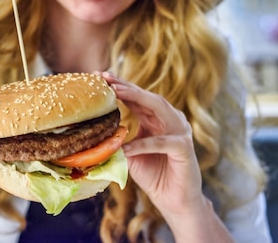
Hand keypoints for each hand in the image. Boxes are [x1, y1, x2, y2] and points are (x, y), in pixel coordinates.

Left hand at [100, 72, 232, 242]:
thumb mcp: (130, 154)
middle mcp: (169, 120)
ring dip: (136, 99)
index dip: (119, 87)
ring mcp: (179, 131)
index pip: (136, 98)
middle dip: (125, 85)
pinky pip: (161, 142)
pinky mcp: (184, 148)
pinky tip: (126, 146)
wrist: (174, 201)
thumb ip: (117, 140)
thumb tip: (93, 131)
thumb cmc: (153, 176)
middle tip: (106, 77)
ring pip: (158, 108)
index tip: (99, 77)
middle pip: (146, 97)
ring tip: (115, 93)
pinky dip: (143, 144)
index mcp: (155, 119)